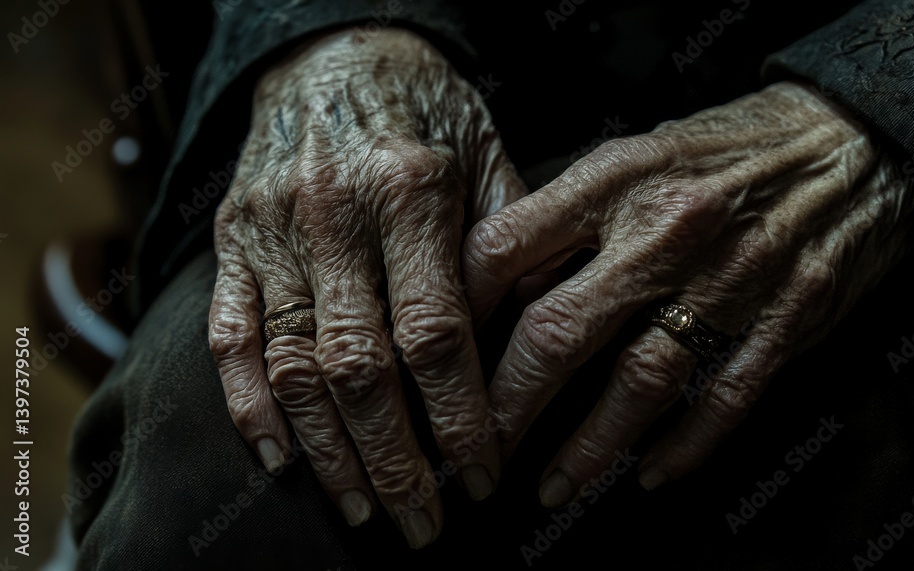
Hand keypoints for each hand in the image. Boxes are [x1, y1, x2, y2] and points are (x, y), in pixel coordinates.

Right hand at [208, 28, 524, 546]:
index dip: (459, 419)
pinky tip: (280, 458)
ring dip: (328, 451)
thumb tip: (537, 345)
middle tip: (422, 526)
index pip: (437, 336)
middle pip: (361, 368)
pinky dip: (249, 405)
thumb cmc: (429, 113)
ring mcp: (273, 229)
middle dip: (395, 461)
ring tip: (364, 507)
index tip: (481, 480)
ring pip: (291, 365)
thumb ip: (511, 248)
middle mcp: (335, 215)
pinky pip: (230, 336)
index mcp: (412, 193)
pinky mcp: (232, 239)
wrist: (337, 53)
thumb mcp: (489, 160)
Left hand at [463, 81, 913, 505]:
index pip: (505, 251)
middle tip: (480, 451)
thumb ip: (574, 210)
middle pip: (558, 331)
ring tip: (553, 488)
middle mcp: (666, 229)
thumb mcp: (640, 151)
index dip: (459, 314)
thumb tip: (502, 277)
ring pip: (640, 380)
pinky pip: (725, 397)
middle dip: (508, 405)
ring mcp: (730, 278)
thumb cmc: (732, 146)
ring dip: (590, 446)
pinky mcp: (788, 317)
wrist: (855, 140)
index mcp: (616, 179)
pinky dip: (685, 445)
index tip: (441, 360)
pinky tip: (650, 474)